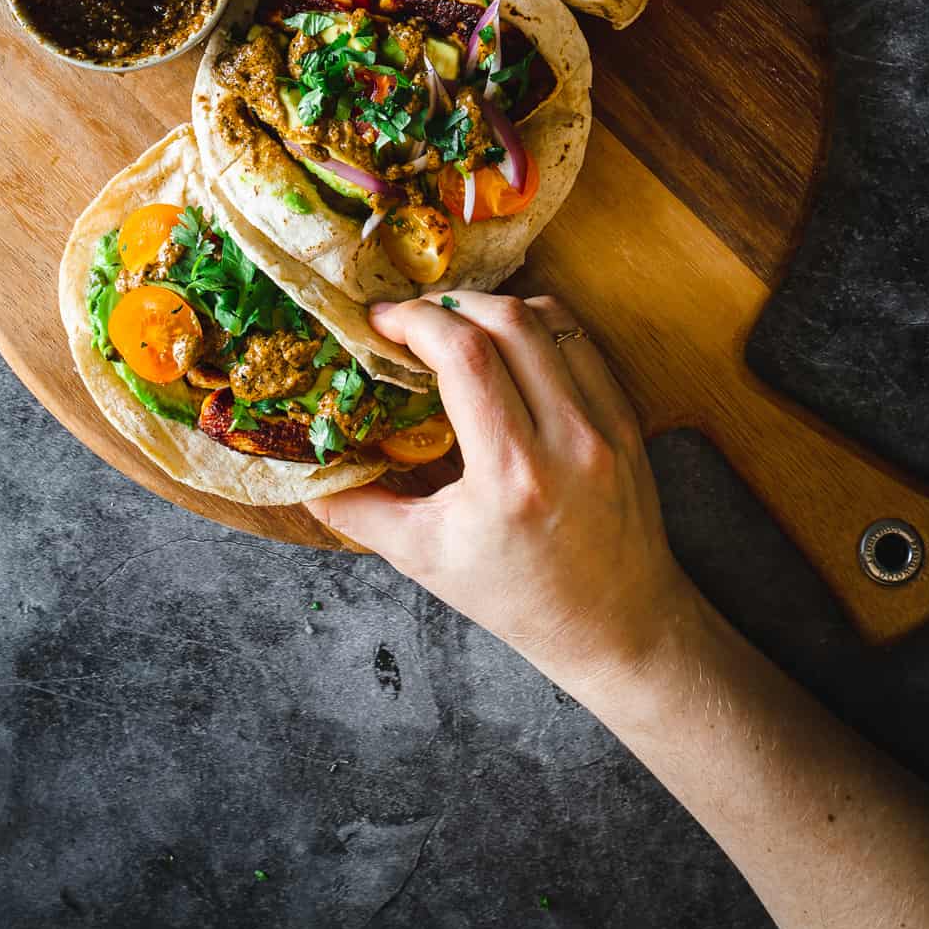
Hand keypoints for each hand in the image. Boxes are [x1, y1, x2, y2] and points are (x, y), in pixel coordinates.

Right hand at [307, 293, 697, 705]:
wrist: (614, 624)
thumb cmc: (514, 595)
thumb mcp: (423, 558)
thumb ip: (356, 508)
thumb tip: (301, 467)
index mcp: (510, 474)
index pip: (465, 355)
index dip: (417, 321)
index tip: (382, 321)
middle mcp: (567, 439)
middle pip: (508, 322)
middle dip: (450, 303)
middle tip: (414, 318)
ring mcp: (605, 426)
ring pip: (551, 320)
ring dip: (495, 307)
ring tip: (458, 324)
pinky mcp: (626, 420)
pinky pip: (581, 341)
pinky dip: (538, 326)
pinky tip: (507, 344)